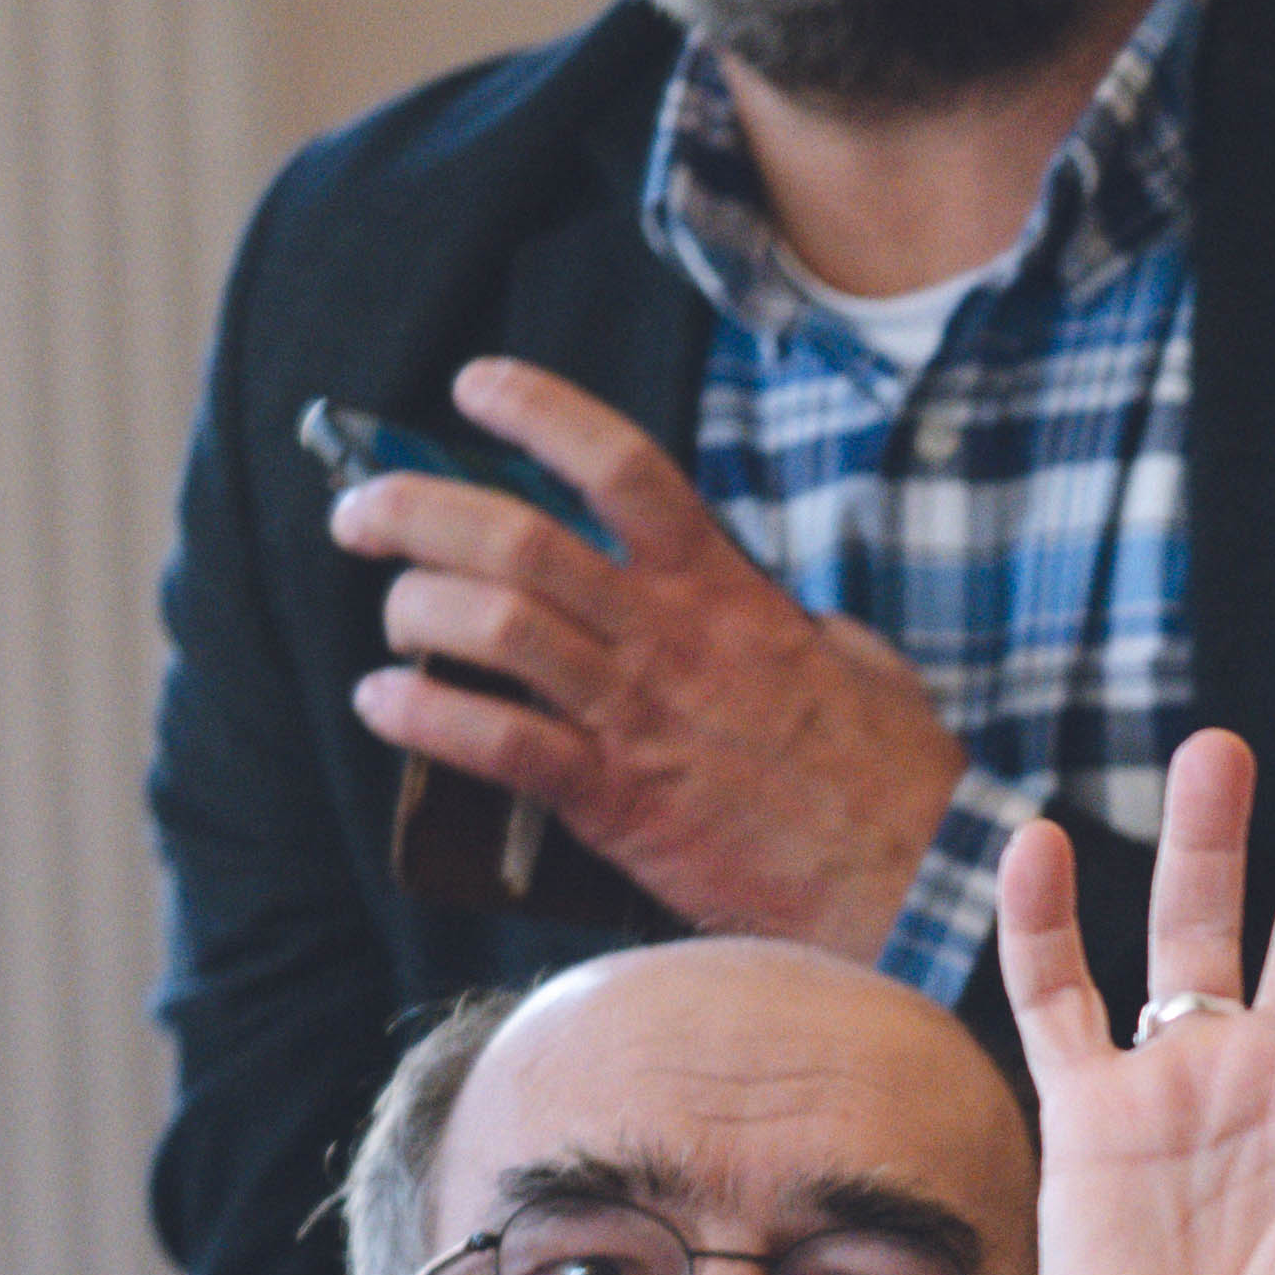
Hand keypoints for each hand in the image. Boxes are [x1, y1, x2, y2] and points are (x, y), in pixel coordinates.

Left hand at [335, 361, 965, 956]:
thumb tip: (780, 614)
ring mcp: (639, 717)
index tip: (475, 388)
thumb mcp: (862, 665)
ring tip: (393, 614)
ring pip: (493, 625)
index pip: (620, 465)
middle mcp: (670, 639)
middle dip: (416, 510)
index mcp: (727, 592)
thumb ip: (798, 626)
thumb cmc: (894, 781)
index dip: (536, 410)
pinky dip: (424, 716)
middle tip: (363, 513)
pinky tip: (384, 704)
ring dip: (414, 608)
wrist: (911, 886)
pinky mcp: (617, 800)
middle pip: (517, 538)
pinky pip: (496, 741)